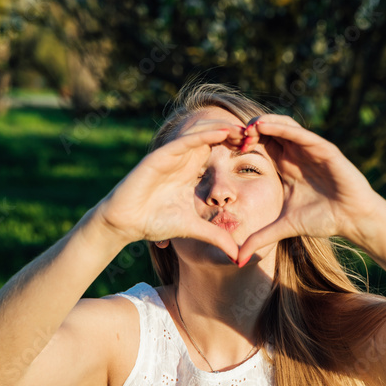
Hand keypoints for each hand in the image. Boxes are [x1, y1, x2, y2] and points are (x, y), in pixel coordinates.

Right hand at [93, 119, 245, 259]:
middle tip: (258, 135)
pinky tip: (222, 131)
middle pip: (213, 138)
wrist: (126, 222)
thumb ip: (216, 237)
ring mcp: (172, 155)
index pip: (218, 154)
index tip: (258, 152)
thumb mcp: (193, 229)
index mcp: (190, 172)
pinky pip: (186, 140)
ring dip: (224, 130)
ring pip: (202, 134)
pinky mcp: (161, 156)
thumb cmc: (154, 222)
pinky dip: (204, 134)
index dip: (237, 150)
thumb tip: (238, 256)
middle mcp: (183, 160)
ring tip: (245, 130)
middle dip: (236, 135)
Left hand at [235, 114, 384, 265]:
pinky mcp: (323, 148)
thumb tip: (236, 259)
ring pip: (282, 126)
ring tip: (244, 128)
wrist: (352, 219)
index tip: (224, 149)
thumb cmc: (323, 220)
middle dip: (248, 131)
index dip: (243, 144)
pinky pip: (299, 133)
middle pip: (268, 131)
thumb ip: (259, 238)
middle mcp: (296, 154)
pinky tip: (264, 126)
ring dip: (262, 124)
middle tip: (230, 136)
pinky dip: (282, 127)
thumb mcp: (283, 228)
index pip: (260, 146)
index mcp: (285, 167)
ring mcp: (310, 149)